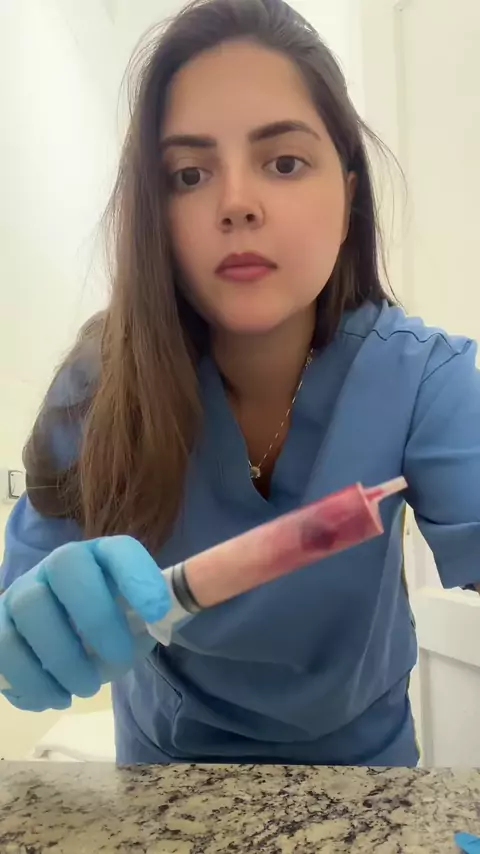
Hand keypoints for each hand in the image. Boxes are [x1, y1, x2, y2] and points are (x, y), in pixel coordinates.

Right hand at [0, 536, 170, 710]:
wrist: (59, 633)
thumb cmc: (110, 623)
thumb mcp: (141, 618)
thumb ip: (167, 610)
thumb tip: (212, 594)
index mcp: (103, 556)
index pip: (120, 550)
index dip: (138, 576)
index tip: (158, 615)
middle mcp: (60, 564)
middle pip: (66, 567)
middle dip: (95, 618)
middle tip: (117, 662)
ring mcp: (23, 590)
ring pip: (29, 607)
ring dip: (60, 656)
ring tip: (84, 688)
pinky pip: (3, 645)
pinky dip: (29, 680)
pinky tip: (51, 697)